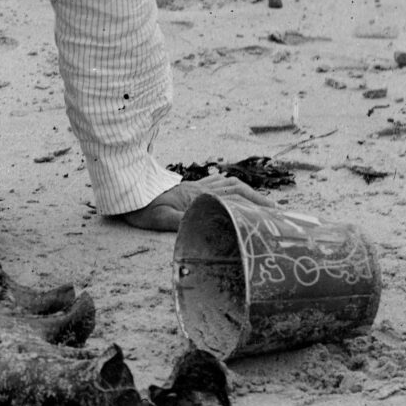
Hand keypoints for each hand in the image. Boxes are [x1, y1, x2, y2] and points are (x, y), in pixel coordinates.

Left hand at [110, 171, 271, 231]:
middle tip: (278, 213)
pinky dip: (231, 184)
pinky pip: (217, 181)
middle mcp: (201, 189)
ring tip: (264, 203)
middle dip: (259, 201)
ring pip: (230, 184)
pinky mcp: (190, 186)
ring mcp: (197, 185)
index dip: (255, 208)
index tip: (274, 216)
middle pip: (238, 191)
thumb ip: (178, 220)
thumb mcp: (158, 219)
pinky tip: (236, 188)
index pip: (234, 201)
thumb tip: (196, 224)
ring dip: (249, 193)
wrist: (128, 191)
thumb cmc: (141, 208)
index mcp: (199, 198)